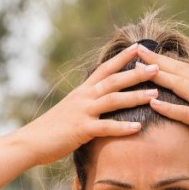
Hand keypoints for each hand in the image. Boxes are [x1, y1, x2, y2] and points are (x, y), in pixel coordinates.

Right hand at [21, 44, 160, 165]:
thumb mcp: (71, 110)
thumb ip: (87, 103)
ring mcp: (82, 112)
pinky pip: (105, 127)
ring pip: (113, 100)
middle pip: (113, 80)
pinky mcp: (81, 129)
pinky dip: (122, 127)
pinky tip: (138, 127)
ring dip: (135, 96)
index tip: (139, 47)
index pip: (104, 69)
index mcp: (82, 91)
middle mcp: (83, 97)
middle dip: (136, 73)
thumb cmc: (52, 128)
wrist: (31, 141)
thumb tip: (100, 100)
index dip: (122, 58)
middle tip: (157, 67)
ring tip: (155, 94)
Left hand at [135, 45, 188, 151]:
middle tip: (135, 50)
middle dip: (155, 60)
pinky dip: (168, 107)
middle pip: (178, 70)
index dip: (165, 59)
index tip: (148, 51)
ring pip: (178, 85)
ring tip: (137, 69)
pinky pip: (184, 112)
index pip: (184, 68)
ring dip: (157, 76)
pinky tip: (152, 102)